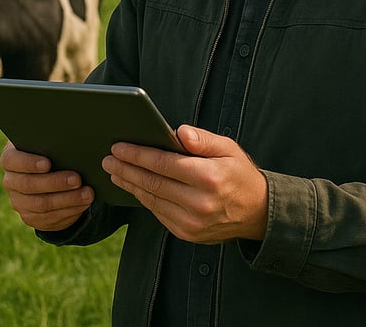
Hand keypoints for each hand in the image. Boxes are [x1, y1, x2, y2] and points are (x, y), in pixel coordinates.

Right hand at [0, 142, 92, 231]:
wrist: (47, 178)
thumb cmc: (49, 153)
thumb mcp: (47, 146)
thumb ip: (52, 143)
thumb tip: (71, 145)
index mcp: (10, 159)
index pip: (11, 161)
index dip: (28, 163)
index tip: (48, 163)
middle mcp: (10, 182)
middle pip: (29, 185)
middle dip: (55, 182)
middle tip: (77, 179)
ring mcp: (19, 202)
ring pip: (41, 204)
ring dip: (67, 199)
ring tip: (87, 193)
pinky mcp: (30, 217)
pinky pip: (50, 218)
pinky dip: (70, 210)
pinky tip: (84, 203)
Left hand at [102, 124, 268, 242]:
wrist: (258, 212)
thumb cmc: (239, 174)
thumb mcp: (228, 149)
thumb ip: (202, 139)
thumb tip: (177, 132)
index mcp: (208, 178)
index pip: (163, 164)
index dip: (137, 155)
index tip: (118, 147)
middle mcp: (199, 202)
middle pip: (152, 183)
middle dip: (126, 169)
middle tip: (107, 160)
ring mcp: (192, 222)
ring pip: (152, 200)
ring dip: (130, 185)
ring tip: (114, 172)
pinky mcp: (188, 233)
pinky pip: (158, 213)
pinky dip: (144, 199)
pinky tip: (134, 187)